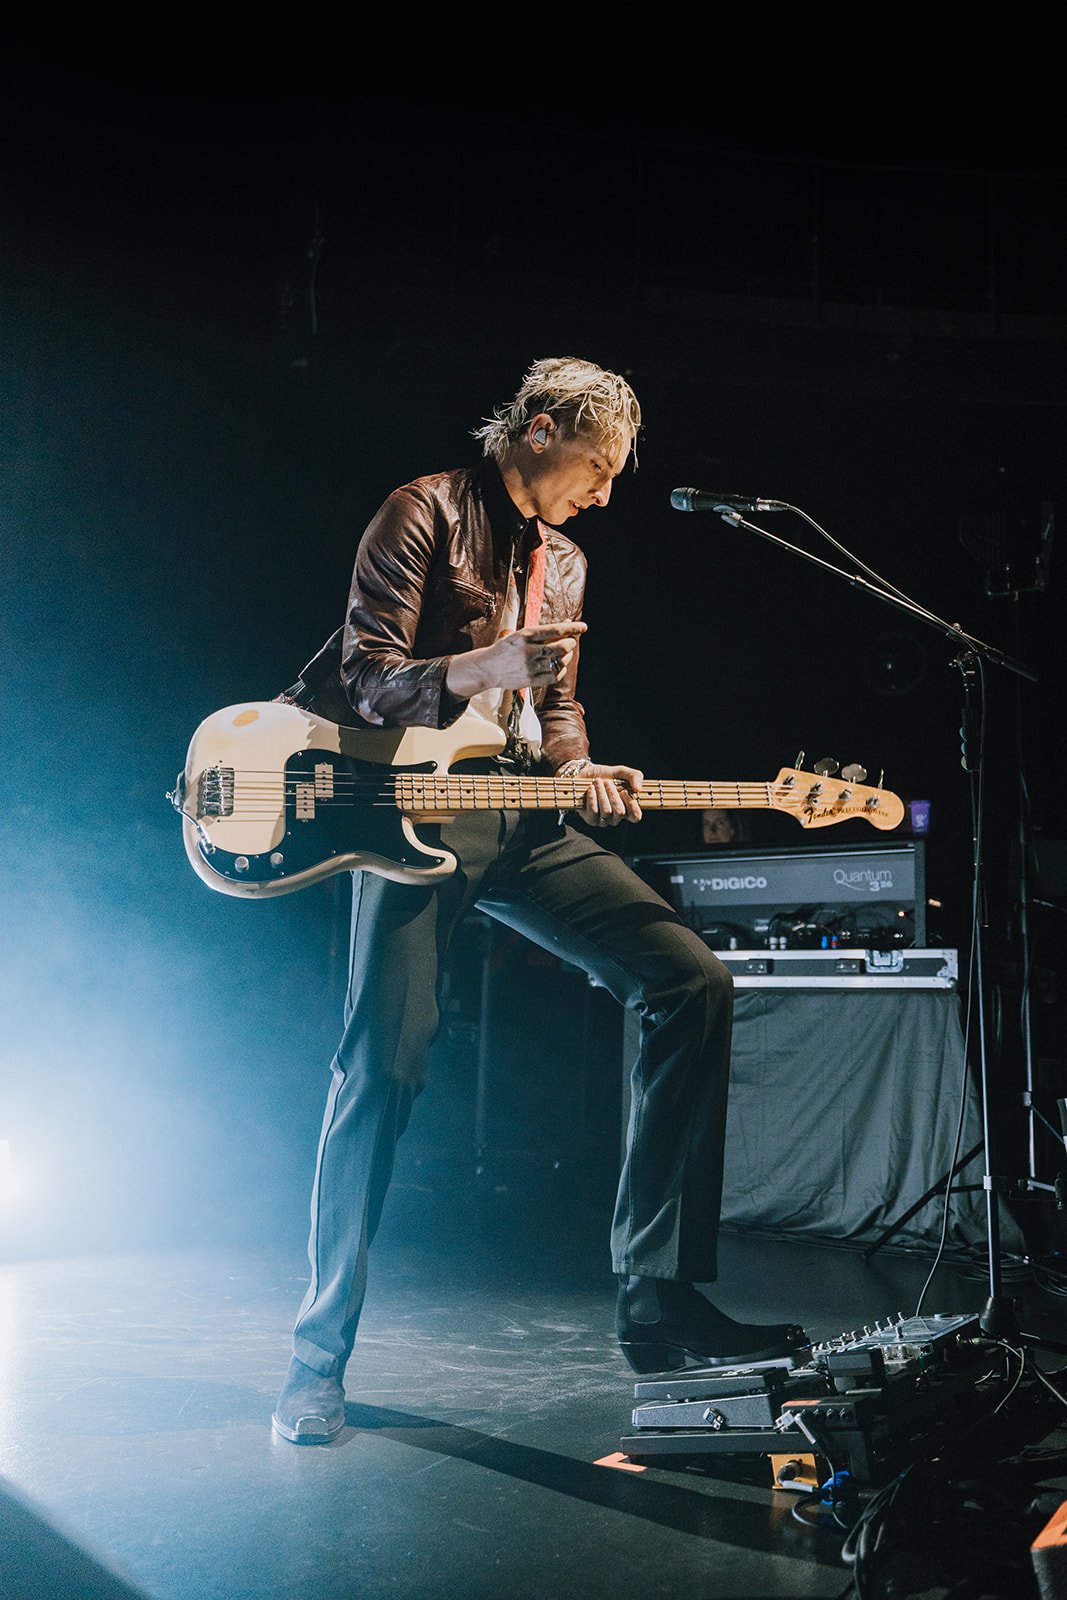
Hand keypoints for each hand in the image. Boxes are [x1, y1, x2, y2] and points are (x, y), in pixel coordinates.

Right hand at [445, 622, 585, 698]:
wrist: (487, 668)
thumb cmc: (506, 648)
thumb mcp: (520, 634)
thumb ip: (542, 631)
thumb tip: (566, 624)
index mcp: (525, 635)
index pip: (555, 630)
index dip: (572, 628)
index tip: (583, 627)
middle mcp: (528, 651)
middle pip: (561, 647)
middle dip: (571, 643)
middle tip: (571, 642)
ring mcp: (530, 667)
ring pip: (560, 662)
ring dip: (566, 656)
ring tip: (564, 653)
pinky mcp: (530, 680)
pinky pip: (554, 676)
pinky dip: (561, 670)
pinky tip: (559, 666)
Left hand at [575, 764, 642, 827]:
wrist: (583, 774)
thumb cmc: (603, 775)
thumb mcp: (620, 772)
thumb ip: (634, 776)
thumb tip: (639, 788)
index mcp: (626, 808)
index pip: (635, 816)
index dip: (633, 807)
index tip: (625, 791)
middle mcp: (615, 817)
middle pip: (620, 812)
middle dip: (613, 794)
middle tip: (607, 782)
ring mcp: (603, 820)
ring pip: (606, 811)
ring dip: (602, 793)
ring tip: (597, 782)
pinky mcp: (590, 819)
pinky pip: (594, 811)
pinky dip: (592, 797)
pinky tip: (590, 788)